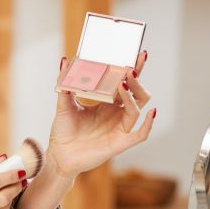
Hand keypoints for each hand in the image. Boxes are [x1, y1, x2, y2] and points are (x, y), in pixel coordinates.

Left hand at [47, 51, 155, 177]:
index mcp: (108, 103)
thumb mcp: (64, 104)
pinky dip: (148, 124)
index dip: (134, 69)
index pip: (125, 83)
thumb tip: (64, 60)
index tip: (137, 53)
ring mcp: (120, 128)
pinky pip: (140, 134)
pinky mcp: (120, 143)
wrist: (59, 155)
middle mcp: (117, 114)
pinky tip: (151, 113)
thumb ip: (65, 83)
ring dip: (133, 95)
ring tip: (123, 83)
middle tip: (130, 67)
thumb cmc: (63, 131)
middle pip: (137, 93)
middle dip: (136, 80)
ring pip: (137, 109)